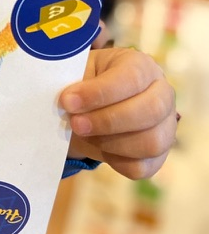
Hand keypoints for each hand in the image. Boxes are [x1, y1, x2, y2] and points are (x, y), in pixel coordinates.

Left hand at [61, 47, 176, 179]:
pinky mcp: (158, 154)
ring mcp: (165, 125)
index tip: (68, 102)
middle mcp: (162, 93)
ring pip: (151, 142)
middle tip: (75, 124)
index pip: (131, 78)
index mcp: (141, 66)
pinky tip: (99, 146)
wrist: (88, 108)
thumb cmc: (84, 83)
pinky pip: (142, 167)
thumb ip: (75, 82)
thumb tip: (69, 100)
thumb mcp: (78, 72)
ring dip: (110, 143)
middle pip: (150, 111)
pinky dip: (116, 162)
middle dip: (107, 121)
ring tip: (85, 134)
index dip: (99, 93)